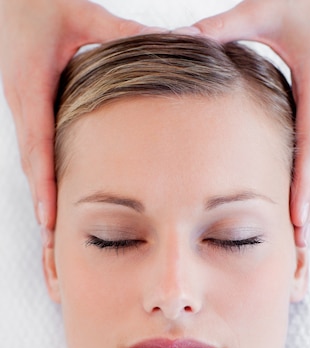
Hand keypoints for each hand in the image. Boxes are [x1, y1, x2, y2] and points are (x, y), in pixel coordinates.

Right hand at [0, 0, 150, 229]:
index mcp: (32, 87)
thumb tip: (174, 40)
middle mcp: (22, 105)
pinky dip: (43, 179)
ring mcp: (22, 109)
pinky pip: (34, 151)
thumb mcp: (81, 13)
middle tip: (52, 247)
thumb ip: (122, 32)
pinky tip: (55, 199)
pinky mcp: (27, 108)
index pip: (37, 147)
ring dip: (41, 198)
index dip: (43, 186)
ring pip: (31, 163)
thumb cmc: (39, 2)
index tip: (49, 221)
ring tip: (53, 236)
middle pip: (31, 167)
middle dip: (41, 207)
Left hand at [191, 0, 309, 245]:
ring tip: (298, 233)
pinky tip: (292, 196)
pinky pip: (309, 148)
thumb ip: (227, 27)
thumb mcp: (267, 8)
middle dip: (309, 205)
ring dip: (307, 196)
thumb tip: (184, 42)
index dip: (305, 184)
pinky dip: (302, 176)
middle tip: (300, 245)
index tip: (298, 219)